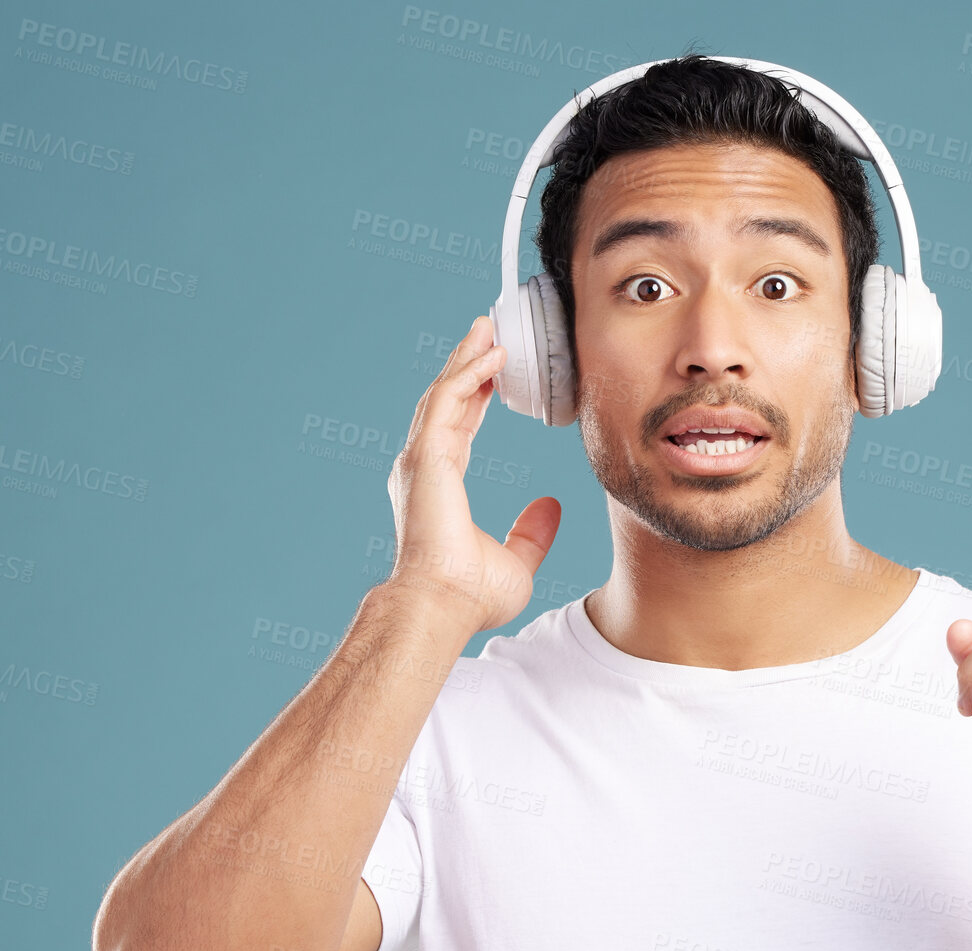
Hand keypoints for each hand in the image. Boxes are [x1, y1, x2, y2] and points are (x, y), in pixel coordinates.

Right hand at [386, 315, 560, 633]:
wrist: (443, 604)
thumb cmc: (469, 595)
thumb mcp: (516, 561)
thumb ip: (531, 533)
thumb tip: (551, 505)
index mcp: (441, 485)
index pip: (460, 426)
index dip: (476, 394)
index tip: (495, 369)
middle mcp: (425, 466)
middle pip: (448, 399)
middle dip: (468, 361)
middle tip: (487, 328)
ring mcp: (420, 459)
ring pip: (444, 392)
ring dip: (467, 357)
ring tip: (488, 325)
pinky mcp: (426, 456)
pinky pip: (447, 401)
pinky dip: (467, 373)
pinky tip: (489, 352)